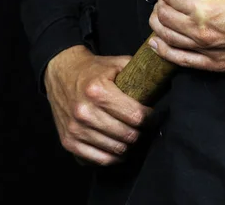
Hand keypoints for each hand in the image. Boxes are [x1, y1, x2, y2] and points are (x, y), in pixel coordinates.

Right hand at [44, 45, 151, 165]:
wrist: (60, 73)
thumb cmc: (93, 70)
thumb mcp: (117, 63)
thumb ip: (140, 72)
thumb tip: (163, 84)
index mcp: (98, 91)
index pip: (136, 116)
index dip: (150, 117)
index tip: (151, 114)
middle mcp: (85, 111)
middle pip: (128, 135)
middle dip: (140, 131)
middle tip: (141, 125)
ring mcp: (75, 129)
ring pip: (117, 149)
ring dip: (128, 144)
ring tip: (130, 134)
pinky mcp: (69, 141)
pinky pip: (100, 160)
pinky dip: (113, 156)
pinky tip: (117, 146)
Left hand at [148, 0, 224, 72]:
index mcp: (205, 8)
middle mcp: (200, 31)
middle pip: (163, 16)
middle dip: (162, 4)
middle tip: (169, 0)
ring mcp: (205, 50)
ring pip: (166, 37)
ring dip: (158, 24)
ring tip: (161, 17)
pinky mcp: (213, 65)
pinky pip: (179, 59)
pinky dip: (164, 50)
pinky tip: (156, 43)